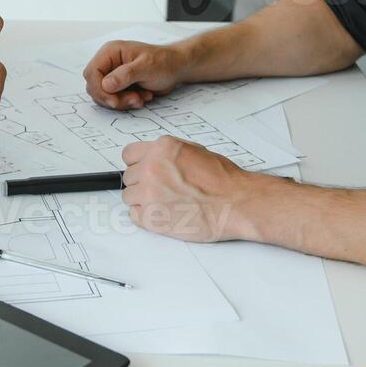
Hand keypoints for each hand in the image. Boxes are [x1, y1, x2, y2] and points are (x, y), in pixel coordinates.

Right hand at [83, 40, 186, 109]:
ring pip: (104, 96)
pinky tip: (142, 97)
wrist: (175, 68)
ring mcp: (112, 75)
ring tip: (141, 98)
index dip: (99, 89)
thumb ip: (125, 75)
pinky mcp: (118, 86)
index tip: (114, 101)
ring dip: (122, 102)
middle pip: (94, 87)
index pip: (91, 73)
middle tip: (134, 99)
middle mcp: (108, 63)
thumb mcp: (146, 67)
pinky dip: (127, 103)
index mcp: (110, 52)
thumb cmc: (163, 62)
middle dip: (112, 98)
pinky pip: (113, 100)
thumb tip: (106, 84)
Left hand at [121, 136, 275, 242]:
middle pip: (129, 177)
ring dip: (143, 201)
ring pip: (129, 197)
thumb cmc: (223, 181)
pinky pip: (134, 215)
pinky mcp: (151, 218)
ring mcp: (149, 193)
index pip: (129, 154)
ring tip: (166, 203)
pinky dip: (146, 217)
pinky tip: (165, 214)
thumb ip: (167, 153)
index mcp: (162, 149)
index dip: (138, 163)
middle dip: (143, 183)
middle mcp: (151, 168)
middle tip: (162, 190)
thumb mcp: (194, 151)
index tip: (144, 170)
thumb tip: (153, 158)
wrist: (236, 204)